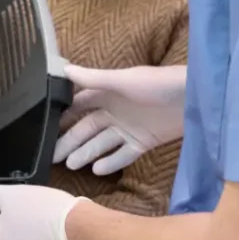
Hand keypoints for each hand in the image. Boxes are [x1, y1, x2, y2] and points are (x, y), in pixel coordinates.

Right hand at [53, 64, 185, 174]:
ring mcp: (129, 127)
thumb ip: (94, 78)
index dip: (63, 115)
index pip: (79, 105)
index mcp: (108, 92)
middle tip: (51, 156)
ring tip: (70, 165)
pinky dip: (111, 162)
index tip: (43, 126)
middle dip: (70, 141)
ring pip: (102, 143)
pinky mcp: (143, 142)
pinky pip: (123, 154)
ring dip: (86, 153)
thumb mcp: (124, 80)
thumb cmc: (158, 83)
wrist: (195, 97)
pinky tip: (97, 170)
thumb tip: (63, 69)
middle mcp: (115, 110)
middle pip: (87, 128)